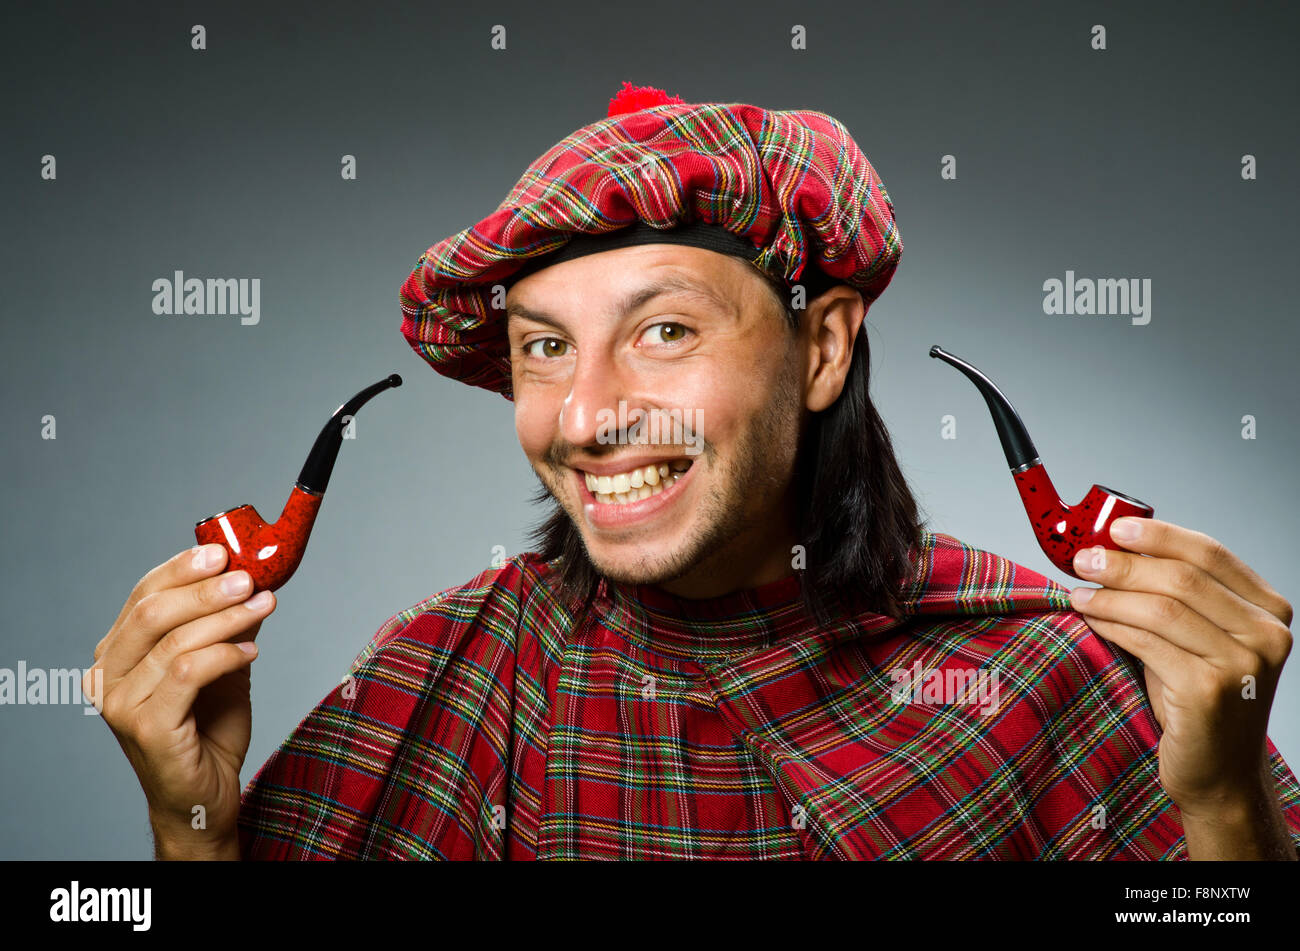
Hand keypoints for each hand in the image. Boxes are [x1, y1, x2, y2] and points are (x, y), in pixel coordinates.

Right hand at [87, 544, 276, 858]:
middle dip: (207, 589)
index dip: (183, 569)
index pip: (143, 595)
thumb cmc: (207, 731)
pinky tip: (252, 651)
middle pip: (153, 612)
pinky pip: (188, 673)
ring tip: (264, 605)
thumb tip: (252, 578)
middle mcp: (107, 675)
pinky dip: (225, 654)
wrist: (203, 795)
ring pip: (175, 640)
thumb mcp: (223, 664)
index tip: (224, 552)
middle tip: (250, 577)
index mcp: (116, 653)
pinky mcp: (145, 726)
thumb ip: (227, 625)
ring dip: (227, 618)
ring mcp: (120, 703)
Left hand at [1067, 518, 1292, 815]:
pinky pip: (1147, 643)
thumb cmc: (1198, 699)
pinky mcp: (1210, 690)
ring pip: (1162, 609)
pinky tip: (1091, 620)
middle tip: (1082, 558)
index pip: (1210, 553)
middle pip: (1182, 577)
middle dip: (1124, 563)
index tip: (1115, 526)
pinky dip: (1112, 625)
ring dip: (1110, 595)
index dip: (1159, 535)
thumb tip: (1113, 548)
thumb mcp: (1197, 638)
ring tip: (1078, 592)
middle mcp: (1266, 634)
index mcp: (1268, 610)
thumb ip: (1174, 596)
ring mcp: (1242, 664)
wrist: (1218, 771)